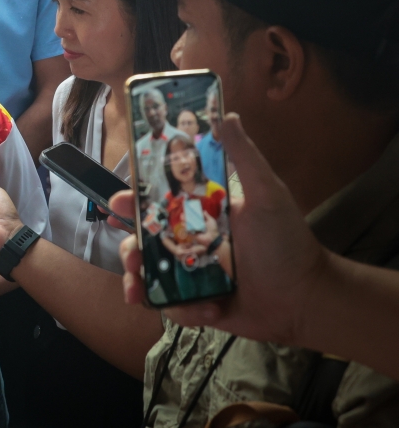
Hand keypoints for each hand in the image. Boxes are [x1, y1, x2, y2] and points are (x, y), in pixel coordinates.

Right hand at [110, 114, 326, 345]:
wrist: (306, 299)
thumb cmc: (287, 242)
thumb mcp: (267, 194)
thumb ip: (244, 156)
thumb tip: (226, 115)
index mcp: (199, 212)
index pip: (155, 201)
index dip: (133, 200)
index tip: (121, 203)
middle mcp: (189, 240)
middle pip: (141, 240)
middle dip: (127, 248)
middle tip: (132, 256)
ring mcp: (189, 273)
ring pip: (147, 274)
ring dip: (137, 281)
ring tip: (140, 290)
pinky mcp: (195, 303)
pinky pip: (170, 304)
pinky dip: (181, 310)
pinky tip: (207, 311)